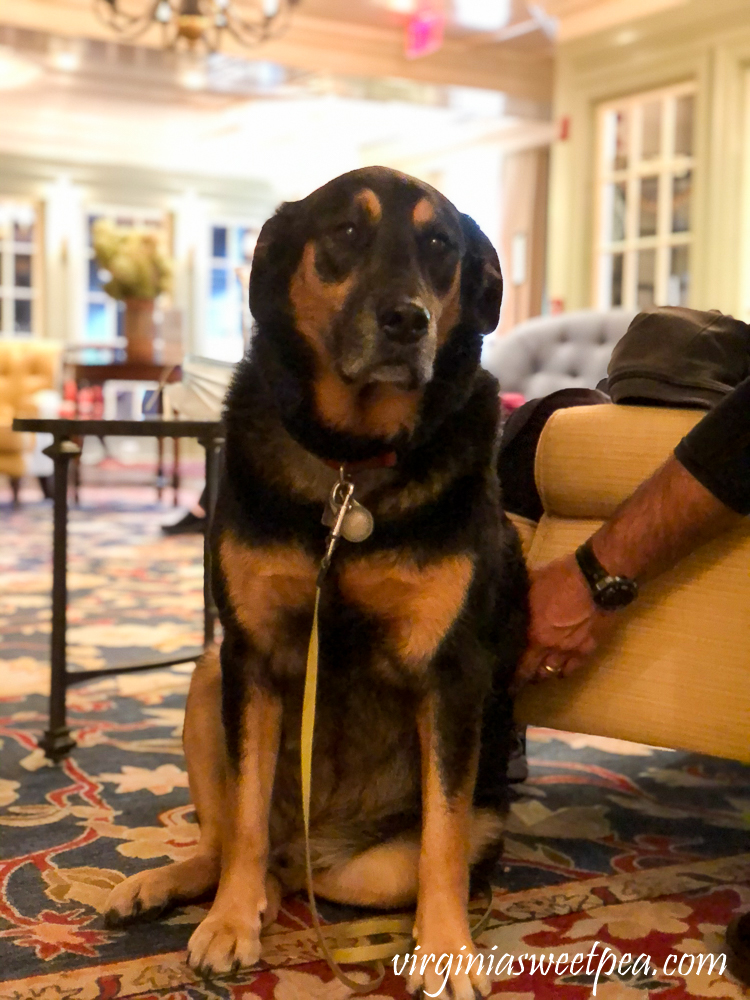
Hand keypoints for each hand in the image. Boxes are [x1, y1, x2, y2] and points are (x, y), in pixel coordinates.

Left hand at [514, 553, 615, 690]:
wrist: (596, 579)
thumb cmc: (560, 577)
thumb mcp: (531, 583)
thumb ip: (520, 597)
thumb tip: (505, 599)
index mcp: (533, 633)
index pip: (518, 662)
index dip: (511, 672)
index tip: (502, 675)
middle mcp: (550, 647)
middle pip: (534, 672)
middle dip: (525, 678)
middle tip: (518, 678)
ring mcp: (571, 650)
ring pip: (553, 672)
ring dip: (544, 673)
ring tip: (538, 673)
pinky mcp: (589, 648)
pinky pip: (575, 667)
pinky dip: (566, 670)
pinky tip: (561, 670)